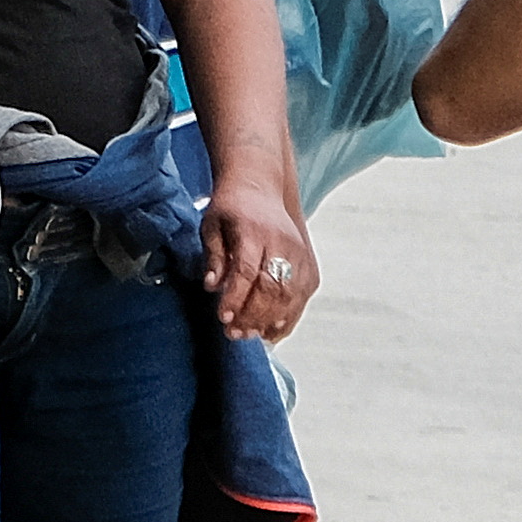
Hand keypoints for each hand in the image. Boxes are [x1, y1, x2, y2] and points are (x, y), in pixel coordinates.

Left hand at [204, 169, 321, 340]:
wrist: (260, 187)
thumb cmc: (232, 207)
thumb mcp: (211, 224)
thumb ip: (213, 256)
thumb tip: (212, 286)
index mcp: (254, 230)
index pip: (247, 270)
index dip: (236, 298)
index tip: (223, 318)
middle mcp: (283, 242)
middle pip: (273, 287)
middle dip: (253, 315)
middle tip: (234, 333)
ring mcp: (300, 254)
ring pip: (291, 295)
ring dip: (270, 320)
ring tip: (250, 334)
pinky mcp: (310, 265)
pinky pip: (303, 297)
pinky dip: (289, 317)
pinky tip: (272, 330)